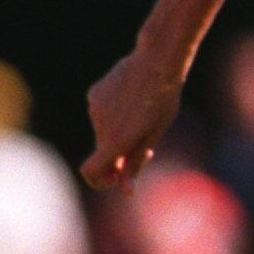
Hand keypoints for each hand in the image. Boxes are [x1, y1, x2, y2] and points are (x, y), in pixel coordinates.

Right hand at [81, 49, 183, 193]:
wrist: (157, 63)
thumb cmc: (163, 101)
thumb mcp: (154, 135)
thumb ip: (136, 162)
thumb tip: (125, 190)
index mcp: (116, 140)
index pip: (90, 171)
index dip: (98, 181)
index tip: (114, 179)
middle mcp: (100, 126)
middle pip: (103, 151)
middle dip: (118, 154)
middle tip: (144, 146)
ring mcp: (94, 109)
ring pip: (103, 130)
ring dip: (119, 130)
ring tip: (143, 112)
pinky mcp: (93, 94)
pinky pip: (101, 112)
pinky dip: (114, 113)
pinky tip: (133, 98)